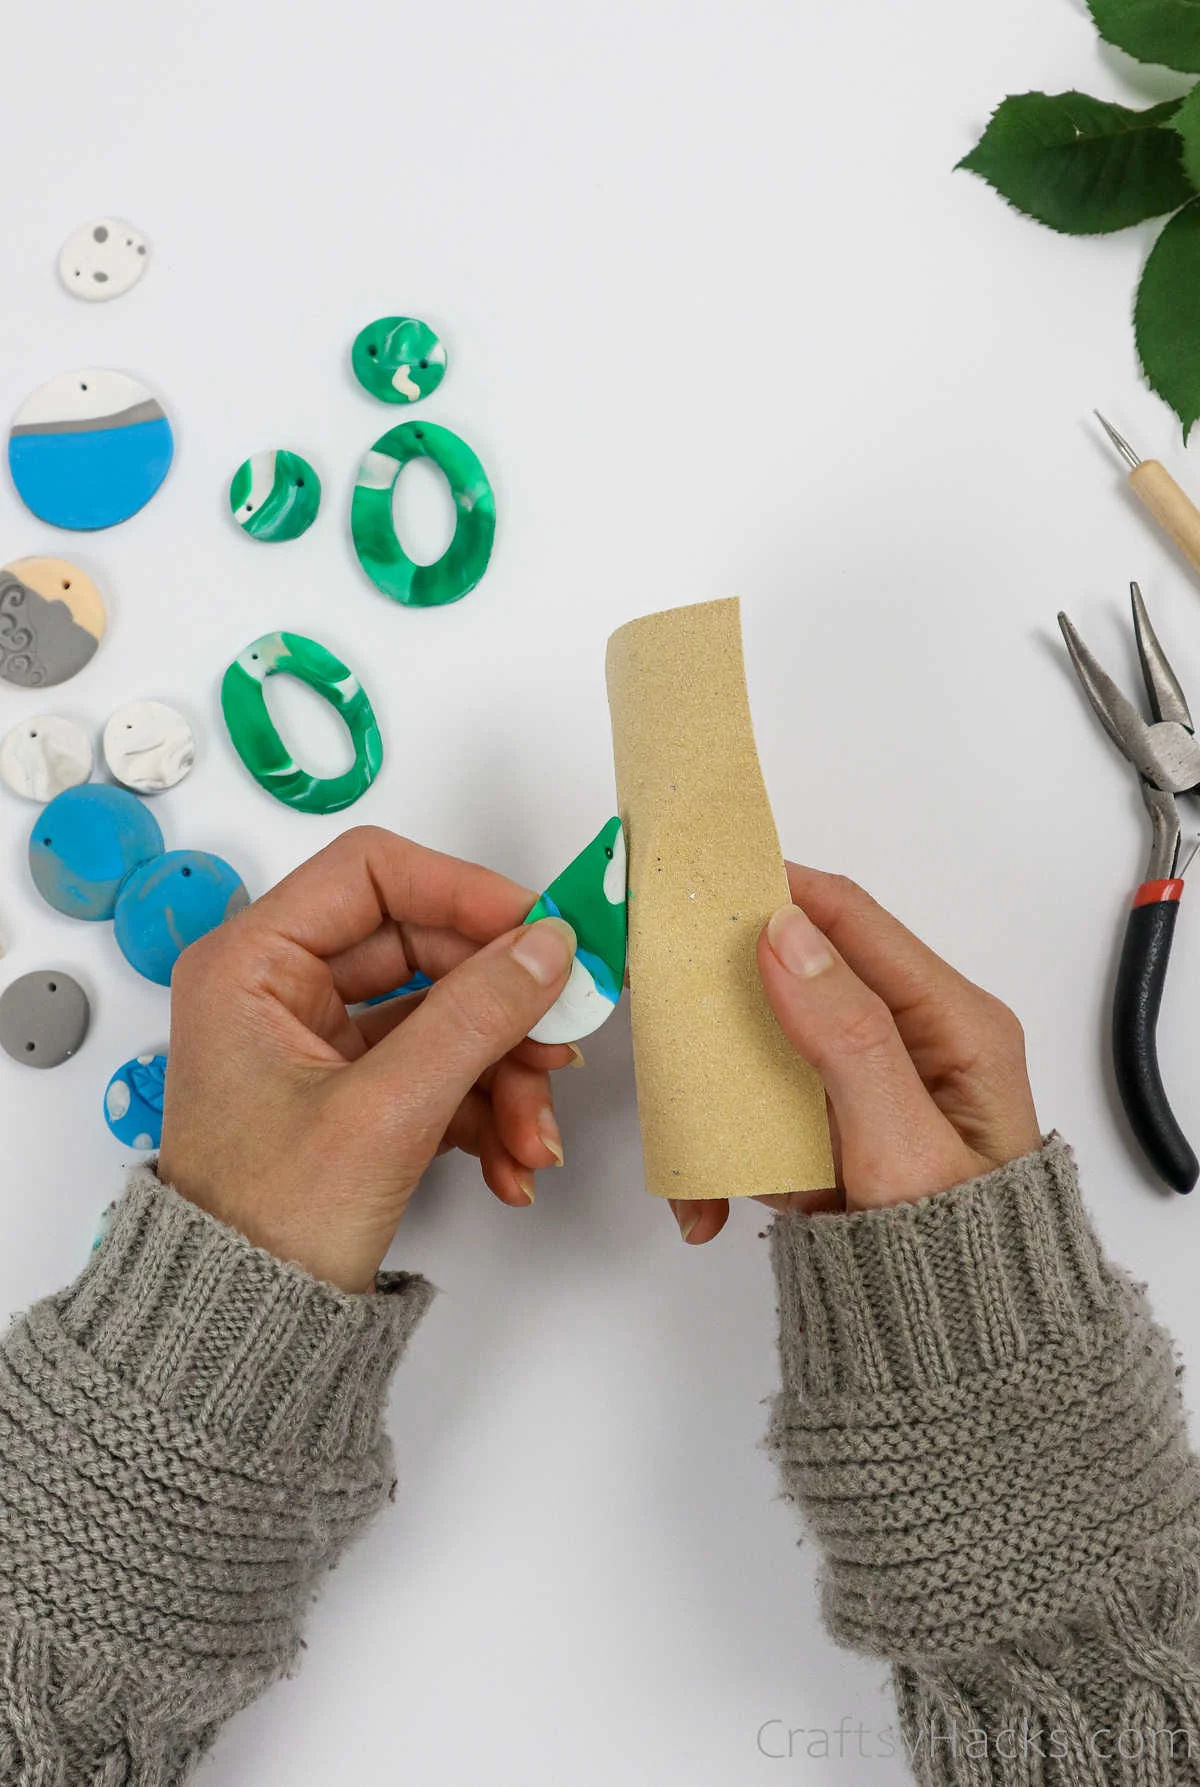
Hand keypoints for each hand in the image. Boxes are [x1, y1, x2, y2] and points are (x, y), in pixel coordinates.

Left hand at [158, 827, 578, 1291]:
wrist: (239, 1340)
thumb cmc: (267, 1227)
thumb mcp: (387, 1112)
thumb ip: (475, 1017)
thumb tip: (548, 946)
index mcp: (251, 964)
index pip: (372, 873)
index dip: (464, 892)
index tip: (540, 931)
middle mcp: (280, 987)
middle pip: (424, 949)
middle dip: (500, 1008)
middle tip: (562, 1045)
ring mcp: (318, 1041)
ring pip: (442, 1016)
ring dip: (504, 1075)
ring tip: (538, 1139)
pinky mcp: (353, 1092)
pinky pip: (438, 1070)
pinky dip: (483, 1111)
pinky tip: (513, 1165)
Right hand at [669, 866, 1041, 1242]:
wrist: (959, 1366)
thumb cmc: (959, 1263)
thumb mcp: (902, 1148)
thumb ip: (848, 1037)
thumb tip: (784, 931)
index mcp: (954, 1024)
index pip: (849, 917)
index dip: (772, 886)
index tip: (691, 877)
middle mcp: (913, 1043)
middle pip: (796, 975)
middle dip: (723, 992)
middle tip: (655, 998)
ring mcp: (867, 1090)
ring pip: (765, 1046)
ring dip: (713, 1086)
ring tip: (680, 1128)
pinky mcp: (833, 1136)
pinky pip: (761, 1115)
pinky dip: (724, 1151)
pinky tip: (709, 1206)